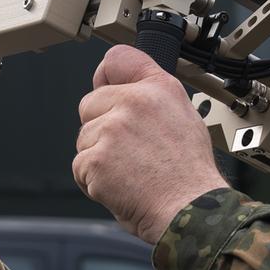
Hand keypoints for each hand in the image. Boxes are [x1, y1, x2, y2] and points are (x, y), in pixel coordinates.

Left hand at [74, 45, 227, 244]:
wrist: (190, 211)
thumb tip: (124, 90)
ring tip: (131, 172)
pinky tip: (121, 186)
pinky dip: (94, 181)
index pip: (118, 58)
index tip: (105, 85)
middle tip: (130, 152)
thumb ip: (152, 97)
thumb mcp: (184, 117)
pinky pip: (80, 166)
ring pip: (83, 138)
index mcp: (158, 88)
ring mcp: (112, 128)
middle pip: (89, 104)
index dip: (106, 76)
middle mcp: (134, 101)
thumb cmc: (189, 174)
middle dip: (100, 128)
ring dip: (98, 157)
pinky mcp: (96, 157)